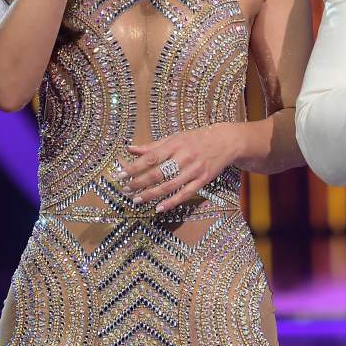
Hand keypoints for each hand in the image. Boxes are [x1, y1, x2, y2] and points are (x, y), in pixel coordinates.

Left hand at [118, 124, 242, 212]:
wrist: (225, 141)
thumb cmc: (196, 139)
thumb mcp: (175, 138)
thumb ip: (153, 146)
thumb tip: (130, 149)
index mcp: (175, 144)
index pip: (151, 157)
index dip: (134, 167)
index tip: (120, 175)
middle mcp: (184, 156)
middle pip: (158, 173)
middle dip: (139, 183)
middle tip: (126, 189)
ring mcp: (194, 170)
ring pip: (170, 186)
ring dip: (151, 194)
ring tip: (137, 199)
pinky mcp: (203, 180)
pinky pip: (185, 194)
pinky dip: (171, 202)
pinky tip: (159, 207)